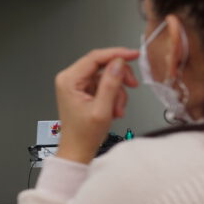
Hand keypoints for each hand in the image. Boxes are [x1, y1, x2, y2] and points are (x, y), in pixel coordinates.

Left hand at [54, 47, 138, 163]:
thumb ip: (110, 84)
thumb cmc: (83, 135)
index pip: (95, 57)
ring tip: (117, 109)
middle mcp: (70, 79)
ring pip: (107, 76)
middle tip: (132, 86)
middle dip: (119, 77)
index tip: (134, 55)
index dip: (117, 54)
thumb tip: (118, 64)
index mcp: (69, 80)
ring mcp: (77, 84)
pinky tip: (113, 109)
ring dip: (117, 92)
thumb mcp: (102, 110)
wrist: (78, 149)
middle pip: (102, 65)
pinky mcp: (84, 90)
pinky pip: (105, 85)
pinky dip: (113, 96)